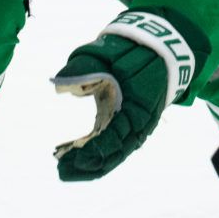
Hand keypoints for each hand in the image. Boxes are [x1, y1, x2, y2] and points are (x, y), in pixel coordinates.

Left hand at [53, 10, 194, 180]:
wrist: (159, 46)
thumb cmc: (132, 48)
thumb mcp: (109, 51)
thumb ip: (84, 66)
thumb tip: (59, 83)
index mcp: (138, 106)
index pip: (118, 137)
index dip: (98, 150)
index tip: (77, 158)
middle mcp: (140, 122)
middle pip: (115, 154)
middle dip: (89, 166)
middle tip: (61, 170)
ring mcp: (136, 125)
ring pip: (114, 154)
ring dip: (91, 164)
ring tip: (63, 169)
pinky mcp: (129, 123)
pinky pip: (114, 145)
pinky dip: (96, 153)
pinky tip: (75, 156)